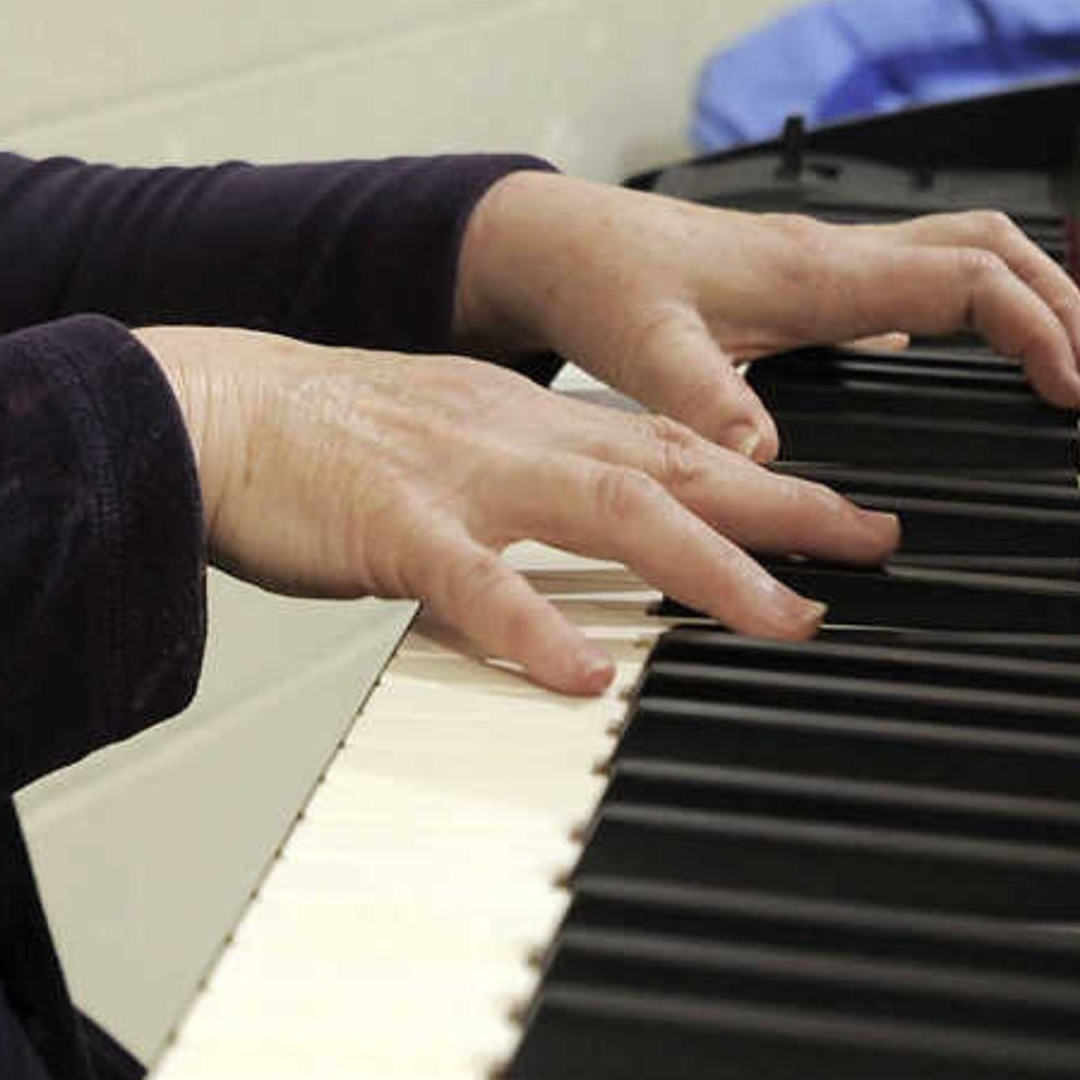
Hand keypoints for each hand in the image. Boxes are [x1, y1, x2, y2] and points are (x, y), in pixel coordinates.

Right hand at [132, 326, 897, 693]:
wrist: (203, 404)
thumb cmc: (309, 447)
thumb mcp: (435, 463)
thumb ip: (509, 524)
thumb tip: (563, 603)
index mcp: (521, 420)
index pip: (671, 445)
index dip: (769, 478)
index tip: (851, 513)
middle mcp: (511, 435)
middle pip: (674, 466)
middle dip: (785, 509)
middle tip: (876, 544)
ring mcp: (457, 475)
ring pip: (608, 509)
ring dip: (706, 567)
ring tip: (782, 619)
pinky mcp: (390, 524)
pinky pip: (473, 580)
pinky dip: (534, 626)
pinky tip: (582, 675)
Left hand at [450, 171, 1079, 459]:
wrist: (550, 240)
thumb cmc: (596, 279)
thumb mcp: (640, 347)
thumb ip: (705, 400)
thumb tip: (765, 456)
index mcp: (816, 271)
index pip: (967, 275)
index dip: (1036, 324)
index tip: (1073, 386)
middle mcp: (833, 255)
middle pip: (990, 246)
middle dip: (1060, 300)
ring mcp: (825, 261)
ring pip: (959, 249)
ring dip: (1023, 292)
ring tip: (1062, 360)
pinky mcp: (808, 278)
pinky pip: (918, 273)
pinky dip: (971, 304)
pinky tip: (971, 356)